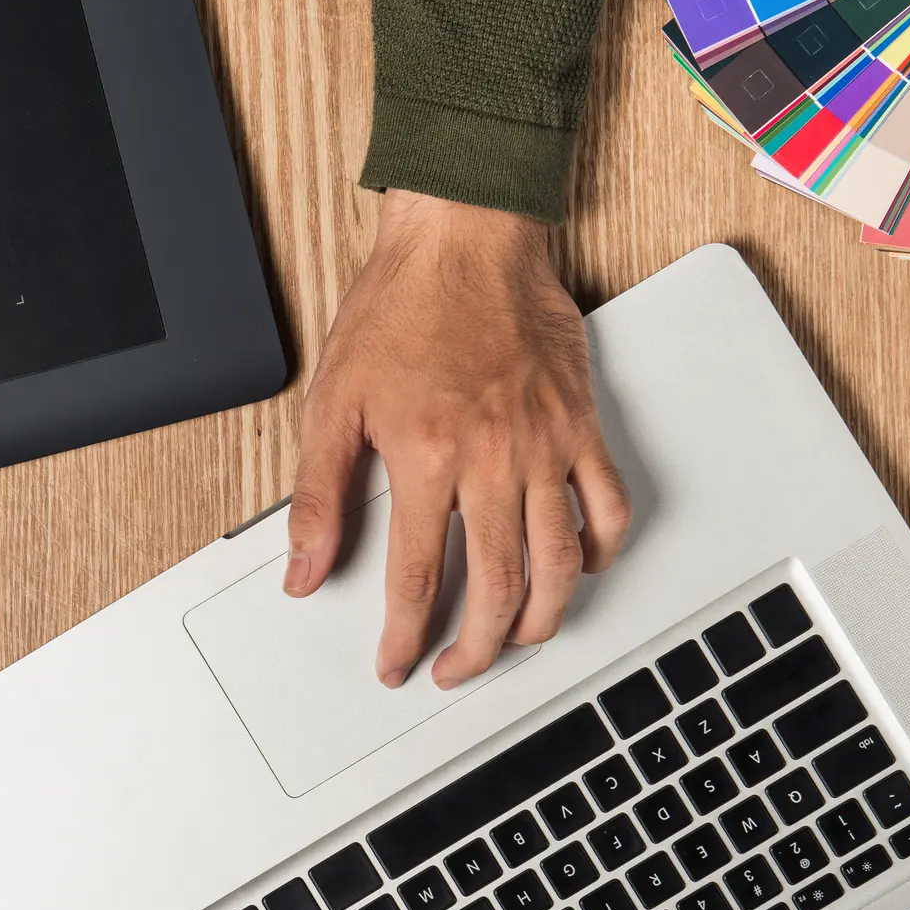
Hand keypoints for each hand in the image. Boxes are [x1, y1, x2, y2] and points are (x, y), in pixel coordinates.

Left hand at [284, 192, 630, 687]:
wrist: (465, 239)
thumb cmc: (401, 308)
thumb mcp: (333, 403)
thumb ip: (316, 497)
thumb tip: (301, 570)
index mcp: (427, 457)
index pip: (418, 579)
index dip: (406, 637)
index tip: (397, 664)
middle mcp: (494, 459)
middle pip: (496, 588)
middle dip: (475, 649)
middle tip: (456, 671)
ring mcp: (547, 445)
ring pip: (560, 563)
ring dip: (540, 620)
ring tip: (516, 641)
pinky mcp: (582, 425)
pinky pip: (608, 506)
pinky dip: (598, 551)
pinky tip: (576, 569)